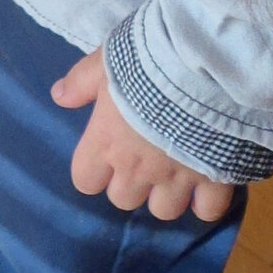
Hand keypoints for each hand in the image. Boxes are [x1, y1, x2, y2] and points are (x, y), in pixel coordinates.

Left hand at [52, 47, 238, 222]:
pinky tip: (208, 184)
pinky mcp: (214, 180)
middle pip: (123, 200)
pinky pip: (207, 211)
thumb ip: (81, 82)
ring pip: (164, 211)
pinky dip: (207, 203)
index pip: (85, 181)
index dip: (94, 171)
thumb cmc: (148, 61)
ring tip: (176, 172)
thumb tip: (58, 97)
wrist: (204, 67)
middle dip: (131, 184)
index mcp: (106, 143)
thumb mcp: (106, 60)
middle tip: (143, 160)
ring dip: (167, 195)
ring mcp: (177, 179)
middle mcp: (137, 169)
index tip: (107, 154)